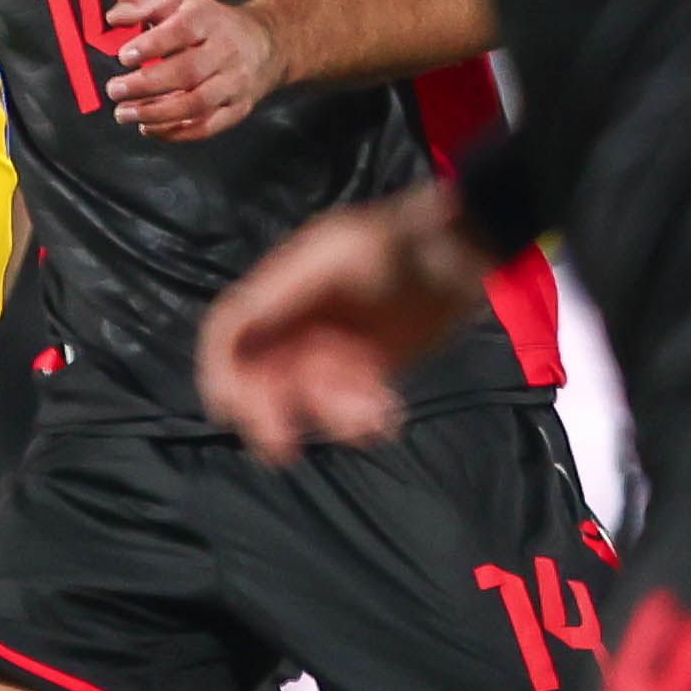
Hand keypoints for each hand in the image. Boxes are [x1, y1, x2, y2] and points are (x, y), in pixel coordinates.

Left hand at [101, 0, 286, 141]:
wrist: (267, 42)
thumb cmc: (211, 24)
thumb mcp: (179, 2)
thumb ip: (142, 5)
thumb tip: (113, 17)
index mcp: (208, 20)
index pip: (182, 31)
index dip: (152, 45)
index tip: (124, 55)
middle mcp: (225, 52)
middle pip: (187, 72)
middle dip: (146, 85)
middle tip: (114, 90)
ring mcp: (233, 83)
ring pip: (196, 104)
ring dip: (155, 113)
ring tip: (124, 113)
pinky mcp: (236, 108)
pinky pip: (206, 127)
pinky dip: (174, 132)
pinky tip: (148, 127)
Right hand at [197, 191, 486, 461]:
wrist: (470, 248)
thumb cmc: (411, 241)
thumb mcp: (351, 253)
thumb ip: (293, 290)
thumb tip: (245, 320)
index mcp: (285, 286)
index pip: (232, 329)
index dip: (219, 368)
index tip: (228, 409)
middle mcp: (301, 319)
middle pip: (261, 372)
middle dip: (269, 411)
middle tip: (284, 449)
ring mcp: (334, 344)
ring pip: (306, 395)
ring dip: (328, 415)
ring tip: (370, 417)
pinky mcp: (369, 366)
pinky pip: (347, 403)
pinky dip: (359, 419)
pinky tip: (385, 419)